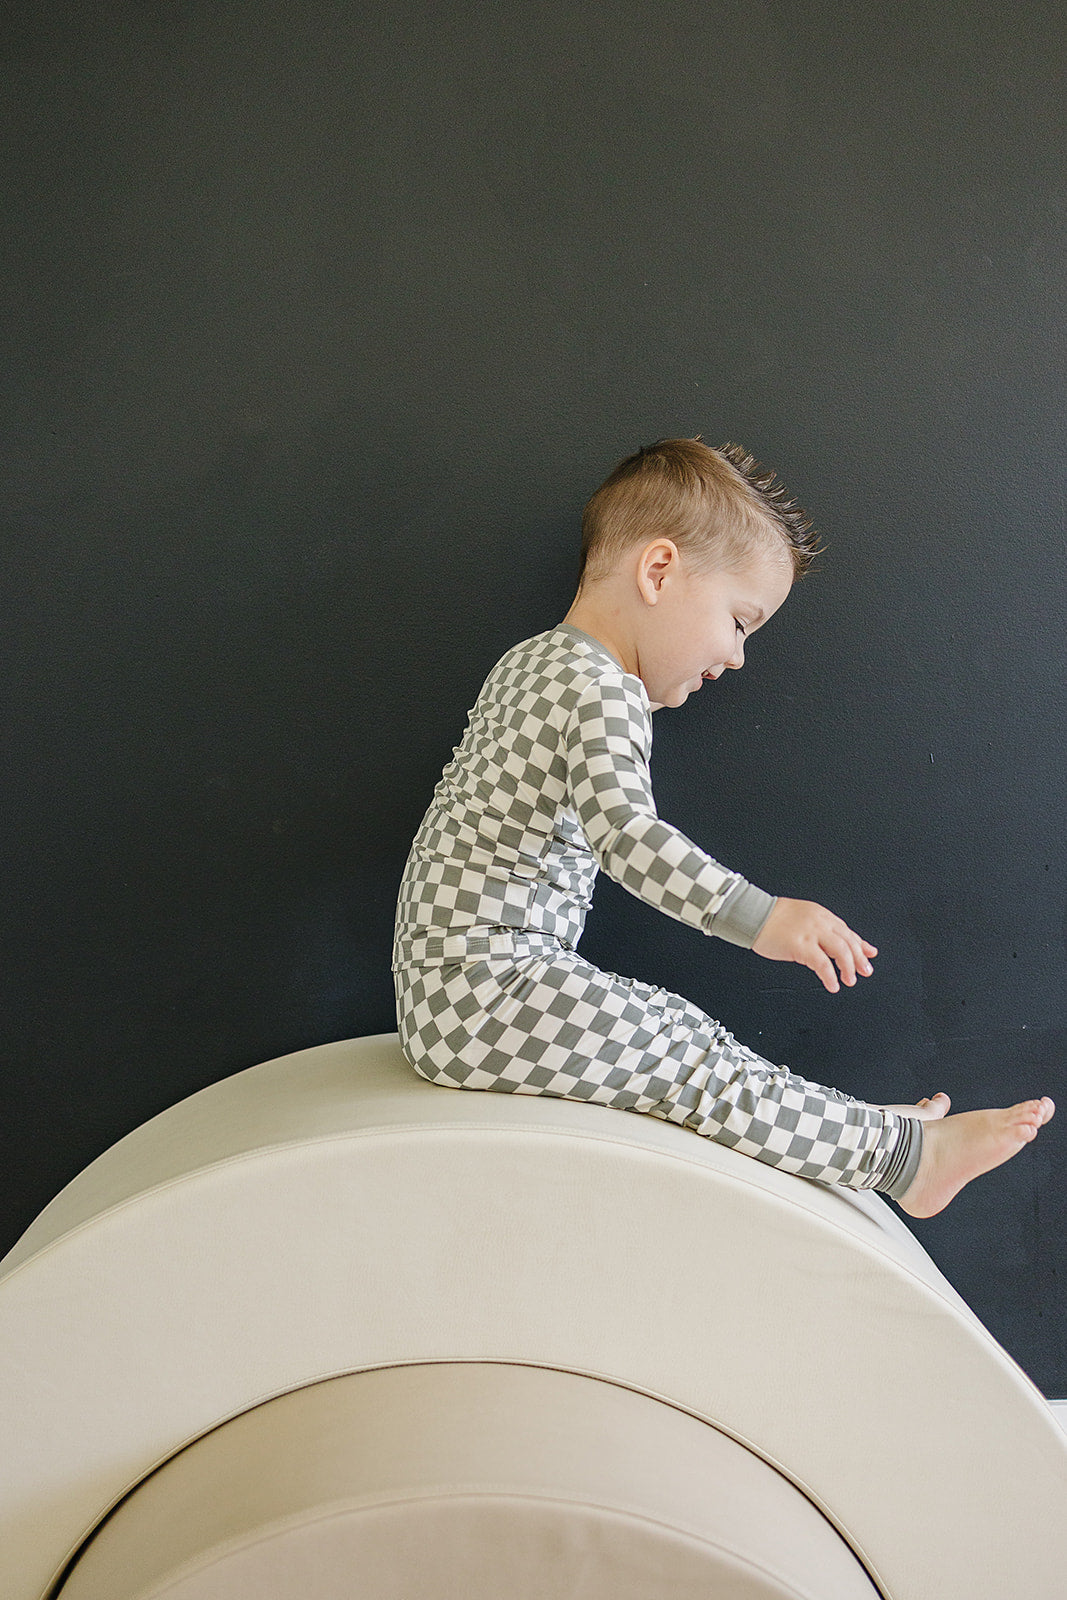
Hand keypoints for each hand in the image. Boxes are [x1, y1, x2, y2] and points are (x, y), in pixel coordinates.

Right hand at [751, 897, 876, 993]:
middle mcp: (820, 922)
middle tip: (864, 972)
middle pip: (848, 942)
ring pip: (841, 951)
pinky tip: (832, 984)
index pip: (847, 931)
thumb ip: (822, 929)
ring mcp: (811, 933)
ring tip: (849, 980)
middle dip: (859, 959)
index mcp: (822, 915)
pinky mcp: (801, 946)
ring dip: (848, 968)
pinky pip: (822, 964)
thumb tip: (836, 941)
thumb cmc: (773, 918)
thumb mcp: (804, 918)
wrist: (754, 915)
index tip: (868, 956)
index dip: (860, 946)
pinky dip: (830, 976)